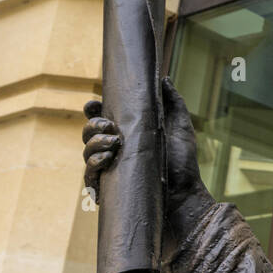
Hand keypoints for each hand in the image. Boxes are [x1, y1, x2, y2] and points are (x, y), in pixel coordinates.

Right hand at [82, 76, 213, 255]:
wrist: (186, 194)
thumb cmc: (183, 163)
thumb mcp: (180, 127)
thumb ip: (172, 102)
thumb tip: (163, 78)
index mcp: (126, 134)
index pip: (101, 118)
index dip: (93, 110)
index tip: (94, 103)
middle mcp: (114, 151)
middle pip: (88, 133)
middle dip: (93, 125)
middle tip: (110, 125)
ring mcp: (109, 170)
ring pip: (86, 152)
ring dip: (94, 143)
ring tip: (114, 142)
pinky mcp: (107, 189)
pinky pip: (89, 175)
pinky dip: (94, 164)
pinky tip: (108, 157)